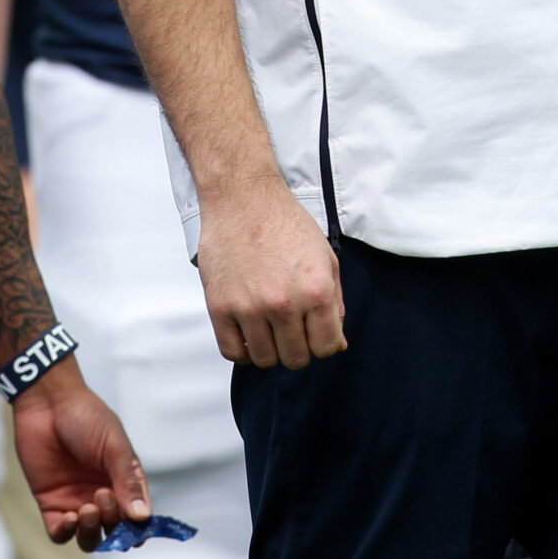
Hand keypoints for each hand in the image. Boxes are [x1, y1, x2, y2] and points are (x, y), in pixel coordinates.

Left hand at [8, 359, 151, 547]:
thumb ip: (127, 482)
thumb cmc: (86, 416)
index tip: (136, 528)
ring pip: (88, 537)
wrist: (48, 403)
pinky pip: (60, 532)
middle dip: (112, 520)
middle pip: (113, 529)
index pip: (137, 515)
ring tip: (87, 509)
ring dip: (90, 531)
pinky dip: (66, 532)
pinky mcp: (51, 503)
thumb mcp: (114, 446)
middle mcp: (102, 494)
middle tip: (103, 494)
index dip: (138, 526)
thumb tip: (142, 516)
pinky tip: (69, 517)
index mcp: (124, 480)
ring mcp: (76, 500)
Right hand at [196, 177, 345, 368]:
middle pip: (296, 359)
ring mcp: (249, 308)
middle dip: (299, 348)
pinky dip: (243, 350)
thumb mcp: (325, 257)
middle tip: (292, 328)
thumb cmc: (285, 223)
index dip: (324, 343)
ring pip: (265, 360)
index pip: (327, 347)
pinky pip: (233, 353)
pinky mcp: (220, 307)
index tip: (315, 331)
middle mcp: (284, 303)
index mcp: (316, 290)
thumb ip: (335, 302)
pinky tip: (249, 333)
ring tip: (270, 328)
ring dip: (271, 349)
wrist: (243, 198)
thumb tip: (338, 342)